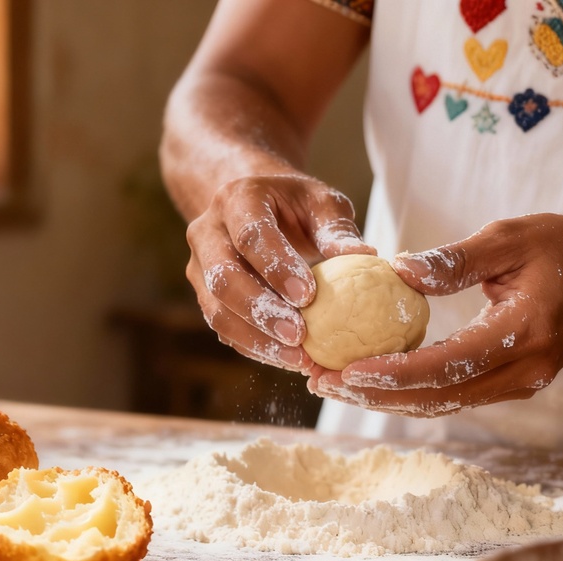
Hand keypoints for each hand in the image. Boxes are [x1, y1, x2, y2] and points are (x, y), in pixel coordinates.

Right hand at [187, 174, 373, 373]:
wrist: (253, 206)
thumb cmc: (294, 205)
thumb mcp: (321, 203)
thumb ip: (336, 228)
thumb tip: (363, 255)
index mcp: (236, 200)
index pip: (250, 236)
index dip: (276, 267)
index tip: (308, 296)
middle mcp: (207, 233)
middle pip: (223, 278)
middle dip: (261, 311)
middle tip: (299, 336)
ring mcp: (199, 267)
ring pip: (216, 310)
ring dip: (256, 339)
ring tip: (298, 358)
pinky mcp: (204, 295)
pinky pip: (222, 328)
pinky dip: (253, 347)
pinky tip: (286, 358)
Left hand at [308, 212, 562, 416]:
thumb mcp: (509, 236)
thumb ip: (455, 260)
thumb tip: (395, 270)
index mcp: (526, 332)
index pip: (449, 364)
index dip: (394, 372)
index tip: (346, 369)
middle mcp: (525, 370)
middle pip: (439, 396)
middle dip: (375, 394)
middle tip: (320, 381)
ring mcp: (521, 383)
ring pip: (443, 404)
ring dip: (386, 399)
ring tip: (331, 384)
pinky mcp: (512, 384)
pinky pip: (453, 395)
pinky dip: (410, 392)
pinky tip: (369, 380)